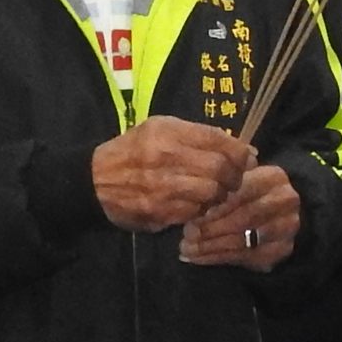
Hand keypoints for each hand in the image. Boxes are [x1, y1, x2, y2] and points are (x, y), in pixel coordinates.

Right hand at [91, 116, 246, 231]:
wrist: (94, 180)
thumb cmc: (133, 151)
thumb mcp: (159, 130)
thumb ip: (198, 136)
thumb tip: (243, 150)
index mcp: (167, 131)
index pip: (218, 140)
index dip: (240, 152)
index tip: (247, 159)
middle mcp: (165, 156)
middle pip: (219, 168)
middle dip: (234, 176)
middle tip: (234, 180)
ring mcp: (162, 185)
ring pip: (211, 192)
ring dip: (219, 195)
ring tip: (215, 193)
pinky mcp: (158, 210)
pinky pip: (194, 211)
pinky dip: (202, 210)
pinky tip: (196, 205)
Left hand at [179, 162, 299, 269]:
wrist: (269, 215)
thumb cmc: (242, 194)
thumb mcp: (232, 181)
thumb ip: (219, 188)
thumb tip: (195, 200)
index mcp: (273, 177)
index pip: (243, 191)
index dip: (217, 204)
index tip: (193, 214)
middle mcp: (286, 200)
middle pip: (245, 217)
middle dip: (212, 227)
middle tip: (188, 234)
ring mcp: (287, 227)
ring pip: (244, 239)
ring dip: (212, 245)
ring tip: (188, 248)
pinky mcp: (282, 249)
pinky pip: (246, 257)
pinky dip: (219, 258)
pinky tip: (200, 257)